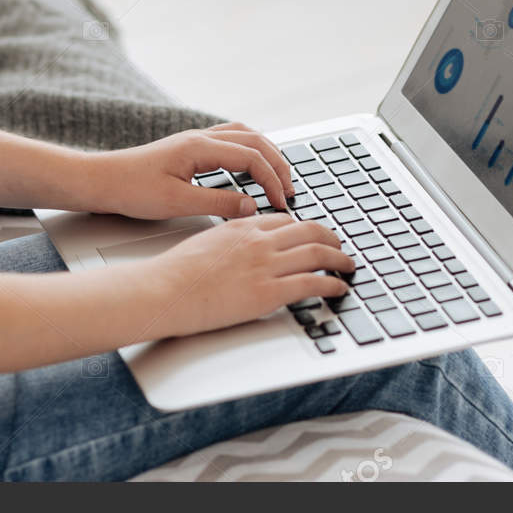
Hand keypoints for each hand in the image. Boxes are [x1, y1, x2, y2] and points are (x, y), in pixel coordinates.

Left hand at [80, 122, 297, 219]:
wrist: (101, 180)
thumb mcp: (176, 203)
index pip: (252, 158)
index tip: (282, 203)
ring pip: (244, 136)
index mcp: (199, 147)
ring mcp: (195, 139)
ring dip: (266, 153)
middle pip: (255, 141)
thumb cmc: (131, 190)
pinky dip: (249, 149)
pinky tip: (251, 165)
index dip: (272, 180)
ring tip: (279, 176)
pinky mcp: (189, 147)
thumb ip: (217, 203)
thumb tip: (252, 206)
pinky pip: (230, 139)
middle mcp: (200, 137)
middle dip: (278, 165)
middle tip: (291, 190)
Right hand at [148, 213, 353, 336]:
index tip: (313, 235)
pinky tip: (338, 289)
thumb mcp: (206, 242)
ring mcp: (265, 266)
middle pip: (311, 230)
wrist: (164, 290)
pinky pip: (313, 283)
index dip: (306, 227)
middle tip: (340, 247)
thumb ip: (230, 239)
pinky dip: (332, 285)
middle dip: (332, 238)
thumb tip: (240, 248)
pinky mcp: (268, 292)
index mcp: (243, 227)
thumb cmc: (176, 272)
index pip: (286, 220)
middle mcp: (259, 241)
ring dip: (340, 260)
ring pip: (318, 253)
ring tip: (348, 266)